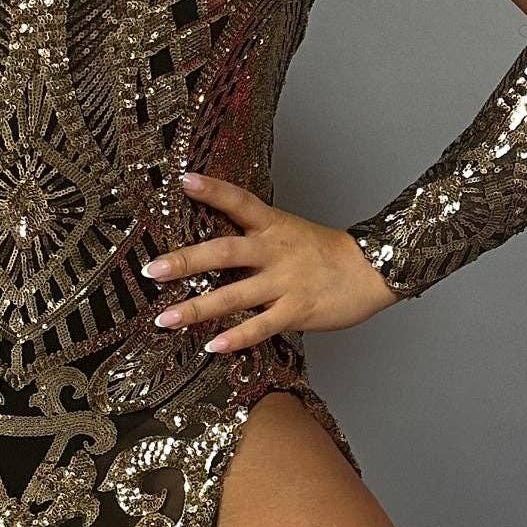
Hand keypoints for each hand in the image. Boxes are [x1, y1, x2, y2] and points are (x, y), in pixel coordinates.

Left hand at [142, 171, 398, 351]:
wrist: (373, 270)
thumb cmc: (328, 253)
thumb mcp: (290, 231)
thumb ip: (256, 236)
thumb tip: (214, 244)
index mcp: (273, 226)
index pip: (239, 201)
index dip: (211, 190)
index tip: (183, 181)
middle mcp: (274, 251)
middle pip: (224, 252)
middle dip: (185, 261)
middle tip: (152, 269)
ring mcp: (284, 282)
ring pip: (233, 295)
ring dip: (196, 308)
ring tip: (164, 319)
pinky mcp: (296, 311)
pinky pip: (260, 326)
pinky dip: (236, 337)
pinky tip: (212, 346)